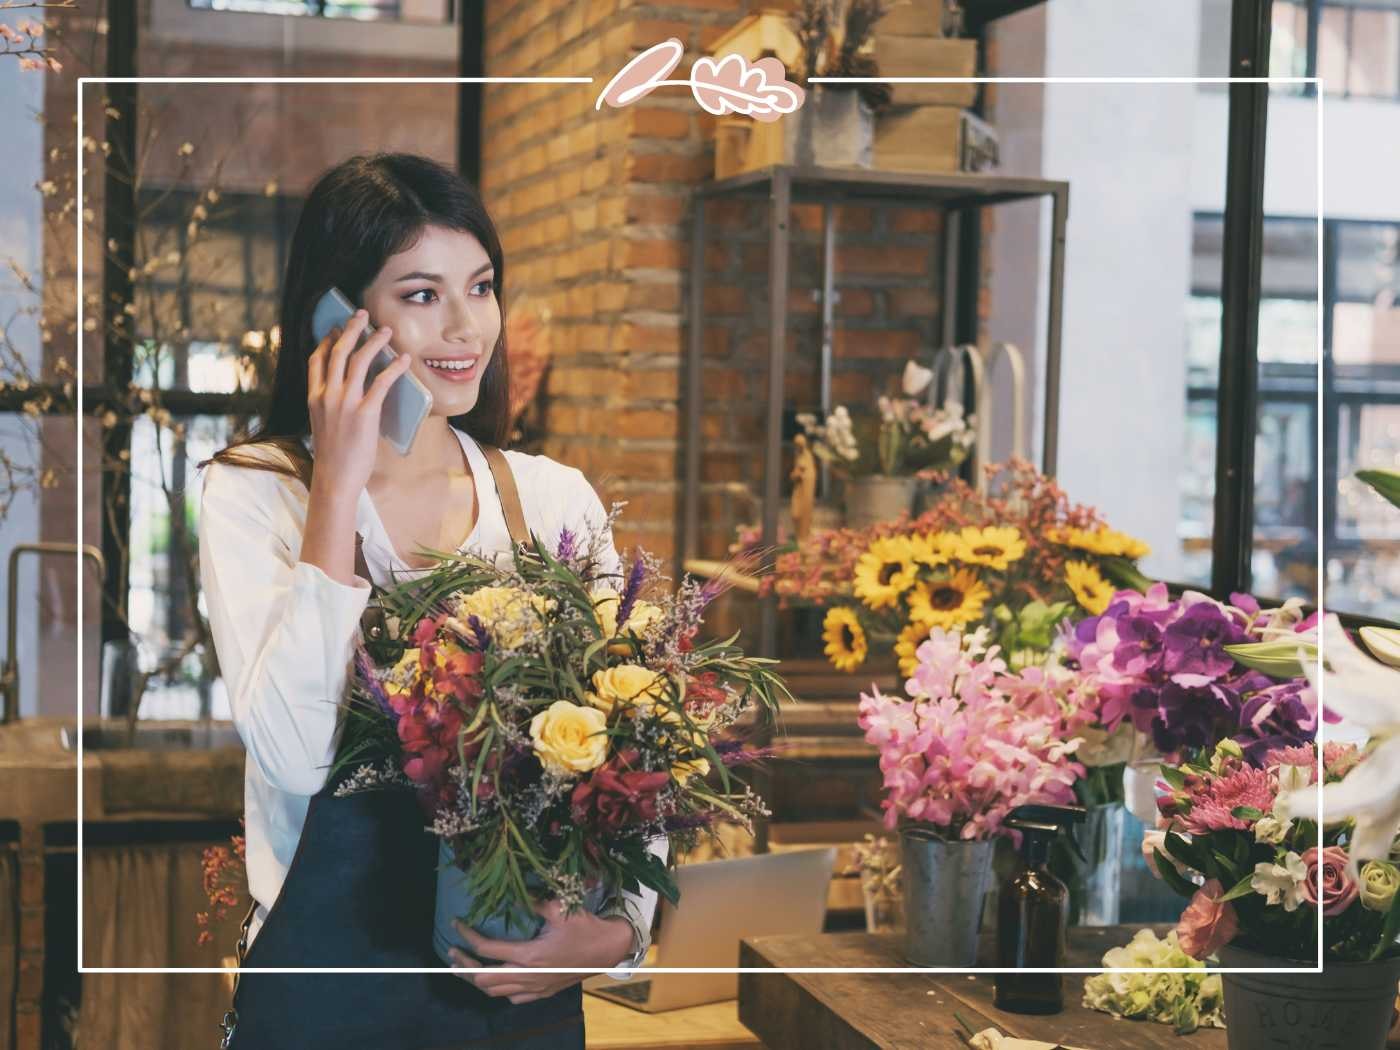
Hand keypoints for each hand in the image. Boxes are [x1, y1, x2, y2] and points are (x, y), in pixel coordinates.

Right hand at [306, 308, 412, 497]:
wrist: (335, 478)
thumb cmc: (335, 455)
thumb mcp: (324, 424)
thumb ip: (332, 404)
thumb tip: (353, 388)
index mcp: (314, 398)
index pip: (316, 360)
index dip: (326, 341)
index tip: (335, 329)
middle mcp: (326, 396)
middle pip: (337, 352)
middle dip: (351, 329)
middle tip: (362, 314)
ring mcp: (344, 404)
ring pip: (358, 361)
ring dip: (374, 342)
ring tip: (387, 331)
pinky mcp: (364, 414)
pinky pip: (381, 382)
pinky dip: (394, 367)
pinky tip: (404, 360)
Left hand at [446, 901, 636, 1004]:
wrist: (608, 949)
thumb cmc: (585, 927)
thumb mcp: (560, 907)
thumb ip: (534, 901)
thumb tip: (514, 891)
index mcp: (530, 954)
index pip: (487, 950)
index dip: (468, 937)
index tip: (456, 925)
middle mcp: (529, 975)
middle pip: (483, 978)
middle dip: (463, 965)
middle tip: (452, 951)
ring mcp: (535, 988)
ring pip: (494, 992)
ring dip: (476, 980)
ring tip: (464, 967)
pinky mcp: (543, 992)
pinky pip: (512, 998)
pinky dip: (498, 990)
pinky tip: (496, 980)